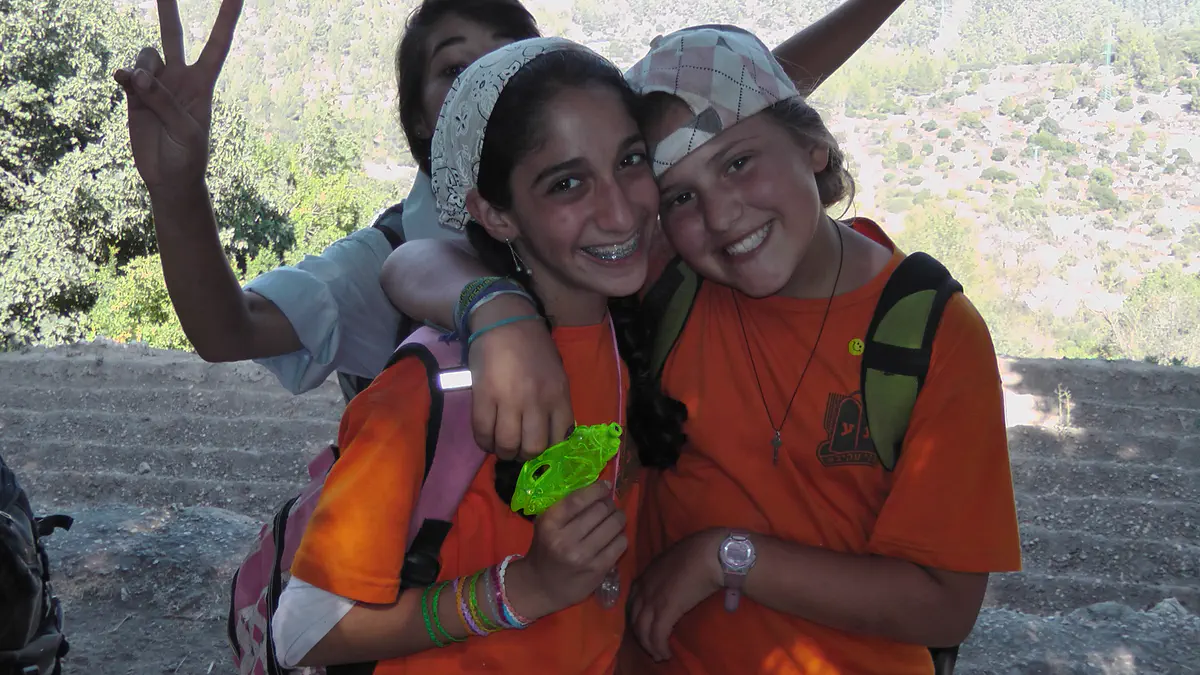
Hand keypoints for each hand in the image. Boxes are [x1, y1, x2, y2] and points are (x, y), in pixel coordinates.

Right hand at [112, 0, 242, 194]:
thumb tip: (138, 74)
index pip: (217, 45)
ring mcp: (156, 84)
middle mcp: (180, 77)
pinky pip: (127, 74)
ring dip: (142, 66)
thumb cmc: (188, 157)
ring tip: (142, 89)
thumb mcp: (185, 132)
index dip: (226, 18)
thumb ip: (165, 102)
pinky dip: (124, 75)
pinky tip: (124, 82)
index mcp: (203, 84)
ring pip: (146, 54)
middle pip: (173, 34)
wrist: (168, 178)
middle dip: (168, 8)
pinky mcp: (134, 95)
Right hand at [467, 295, 573, 459]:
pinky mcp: (485, 396)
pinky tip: (486, 439)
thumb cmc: (533, 347)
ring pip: (508, 444)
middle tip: (517, 450)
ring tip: (500, 446)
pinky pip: (483, 431)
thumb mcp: (556, 375)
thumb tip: (550, 434)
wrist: (506, 321)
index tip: (539, 449)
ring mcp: (510, 399)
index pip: (560, 439)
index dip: (548, 452)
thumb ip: (555, 403)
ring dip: (503, 451)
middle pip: (533, 447)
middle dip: (524, 456)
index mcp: (559, 395)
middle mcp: (537, 401)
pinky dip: (484, 442)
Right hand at [510, 482, 626, 617]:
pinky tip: (614, 537)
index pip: (578, 499)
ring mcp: (583, 556)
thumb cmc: (545, 549)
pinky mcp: (598, 569)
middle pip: (600, 509)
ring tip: (615, 519)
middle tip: (609, 506)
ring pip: (614, 524)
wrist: (542, 586)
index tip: (605, 486)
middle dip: (609, 504)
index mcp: (550, 524)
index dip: (596, 489)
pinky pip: (620, 543)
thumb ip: (566, 507)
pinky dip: (621, 536)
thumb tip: (598, 488)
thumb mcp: (546, 524)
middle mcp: (565, 539)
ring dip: (618, 518)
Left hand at [628, 528, 724, 661]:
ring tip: (659, 655)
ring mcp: (653, 600)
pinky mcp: (666, 611)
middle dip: (641, 636)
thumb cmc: (698, 553)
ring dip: (650, 646)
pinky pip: (657, 636)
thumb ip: (667, 574)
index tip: (644, 628)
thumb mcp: (674, 562)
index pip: (633, 603)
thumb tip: (674, 583)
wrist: (710, 553)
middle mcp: (644, 589)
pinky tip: (666, 654)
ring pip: (643, 631)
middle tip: (650, 647)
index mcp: (646, 576)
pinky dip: (659, 648)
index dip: (637, 618)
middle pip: (634, 619)